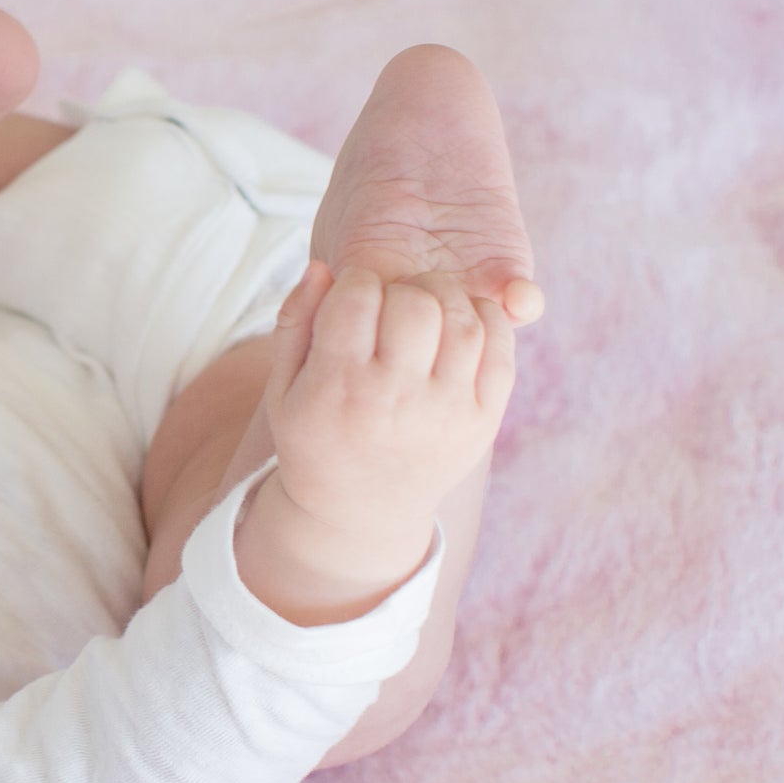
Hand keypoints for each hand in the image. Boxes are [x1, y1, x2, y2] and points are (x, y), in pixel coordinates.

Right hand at [237, 263, 514, 623]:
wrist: (361, 513)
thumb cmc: (317, 437)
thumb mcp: (283, 388)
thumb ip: (295, 323)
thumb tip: (322, 268)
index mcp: (339, 386)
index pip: (358, 295)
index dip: (355, 283)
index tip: (353, 299)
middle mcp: (397, 400)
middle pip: (416, 303)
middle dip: (404, 288)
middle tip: (394, 304)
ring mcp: (447, 413)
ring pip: (464, 319)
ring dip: (446, 299)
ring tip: (427, 312)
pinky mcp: (483, 422)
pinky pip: (500, 349)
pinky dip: (486, 320)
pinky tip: (459, 325)